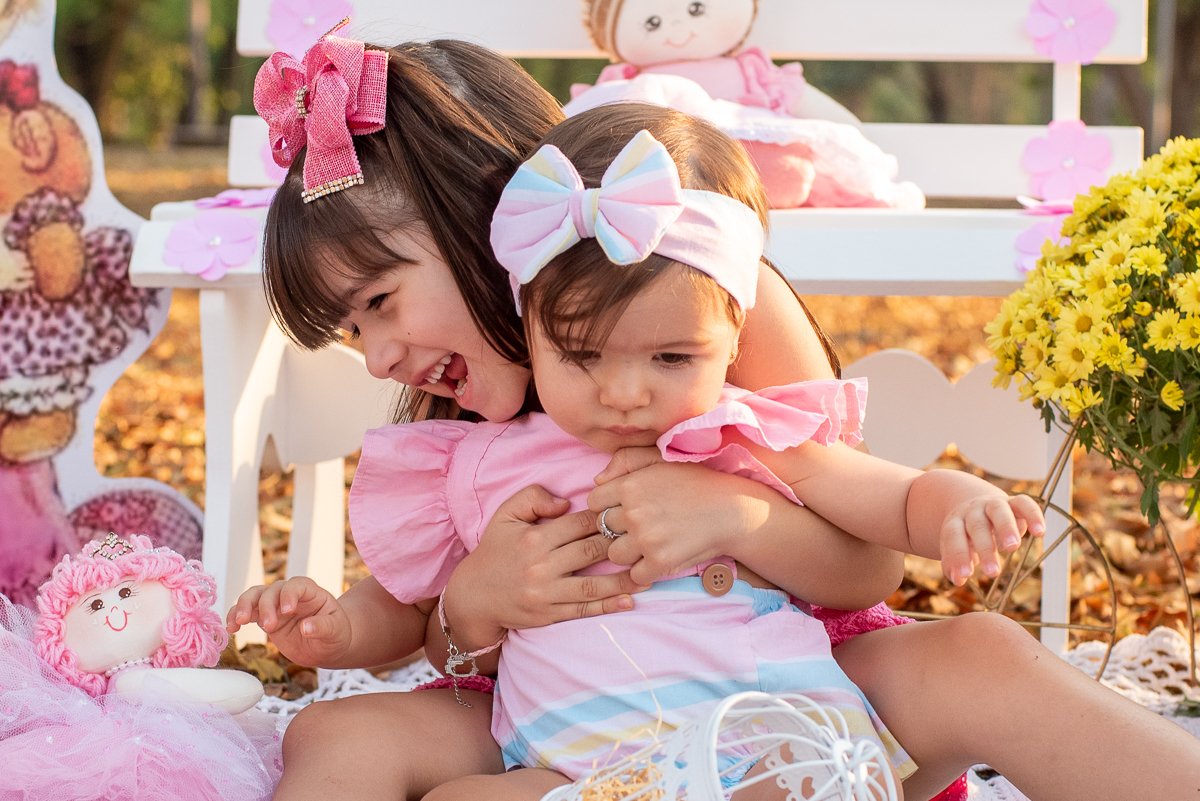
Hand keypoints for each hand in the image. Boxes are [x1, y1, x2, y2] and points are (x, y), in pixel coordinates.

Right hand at [226, 576, 352, 665]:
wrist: (326, 645)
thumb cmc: (335, 634)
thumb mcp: (335, 631)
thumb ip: (323, 627)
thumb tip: (306, 628)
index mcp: (310, 592)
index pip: (296, 585)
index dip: (289, 595)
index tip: (287, 611)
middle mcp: (290, 594)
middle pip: (272, 590)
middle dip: (266, 606)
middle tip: (267, 627)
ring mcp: (275, 604)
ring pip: (254, 596)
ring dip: (244, 606)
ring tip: (238, 622)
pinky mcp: (264, 617)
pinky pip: (246, 612)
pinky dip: (235, 616)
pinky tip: (230, 628)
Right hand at [441, 484, 648, 652]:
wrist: (473, 596)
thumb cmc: (494, 550)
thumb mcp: (505, 515)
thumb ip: (533, 497)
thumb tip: (566, 502)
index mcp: (534, 538)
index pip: (579, 523)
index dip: (606, 517)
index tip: (626, 514)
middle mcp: (542, 566)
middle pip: (592, 550)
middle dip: (622, 544)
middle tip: (647, 538)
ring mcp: (546, 593)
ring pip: (594, 584)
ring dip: (624, 579)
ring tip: (650, 573)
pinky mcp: (549, 615)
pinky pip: (584, 610)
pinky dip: (608, 606)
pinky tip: (629, 601)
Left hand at [588, 447, 772, 585]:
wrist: (732, 509)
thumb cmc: (696, 482)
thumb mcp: (661, 459)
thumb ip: (626, 460)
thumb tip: (597, 479)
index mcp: (629, 486)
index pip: (594, 503)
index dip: (607, 507)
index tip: (624, 509)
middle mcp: (633, 512)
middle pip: (602, 530)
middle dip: (617, 530)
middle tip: (641, 527)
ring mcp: (646, 539)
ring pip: (614, 555)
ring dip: (628, 553)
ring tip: (648, 544)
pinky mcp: (660, 562)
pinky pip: (635, 575)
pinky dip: (646, 572)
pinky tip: (659, 559)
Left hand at [940, 494, 1045, 585]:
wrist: (976, 505)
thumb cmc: (966, 534)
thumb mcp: (955, 546)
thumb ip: (952, 563)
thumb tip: (957, 580)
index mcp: (955, 521)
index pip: (953, 536)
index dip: (958, 554)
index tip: (966, 575)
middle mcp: (973, 510)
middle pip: (977, 526)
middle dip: (985, 549)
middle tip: (993, 573)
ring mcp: (993, 504)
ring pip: (999, 511)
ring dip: (1006, 528)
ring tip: (1013, 548)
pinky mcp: (1014, 503)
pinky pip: (1025, 503)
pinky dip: (1033, 515)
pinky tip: (1040, 532)